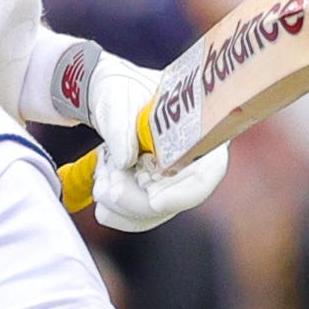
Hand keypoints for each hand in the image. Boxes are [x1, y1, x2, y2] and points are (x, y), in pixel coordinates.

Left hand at [81, 55, 228, 233]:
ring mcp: (170, 184)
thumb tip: (126, 159)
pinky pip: (132, 218)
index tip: (155, 200)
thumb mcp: (118, 96)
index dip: (184, 193)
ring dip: (118, 203)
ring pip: (150, 215)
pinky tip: (101, 180)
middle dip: (136, 200)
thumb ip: (121, 125)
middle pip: (175, 201)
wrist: (107, 98)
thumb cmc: (122, 91)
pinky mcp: (148, 196)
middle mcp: (189, 165)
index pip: (206, 173)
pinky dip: (111, 207)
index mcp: (198, 132)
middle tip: (108, 184)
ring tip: (102, 172)